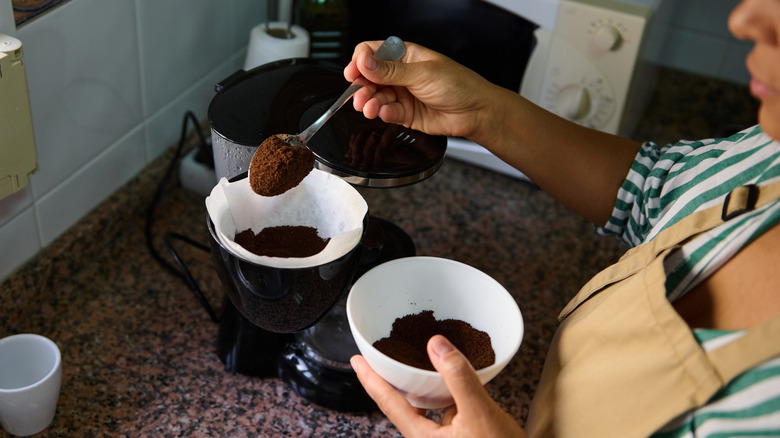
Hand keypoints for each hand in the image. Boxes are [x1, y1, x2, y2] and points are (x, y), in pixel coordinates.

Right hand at [343, 40, 501, 139]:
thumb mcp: (422, 73)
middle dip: (362, 86)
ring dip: (370, 102)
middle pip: (369, 77)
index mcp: (405, 55)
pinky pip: (386, 112)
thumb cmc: (459, 85)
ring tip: (370, 107)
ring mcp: (402, 94)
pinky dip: (383, 113)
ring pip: (376, 97)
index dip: (360, 62)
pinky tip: (385, 113)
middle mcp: (401, 74)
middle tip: (360, 95)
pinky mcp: (404, 113)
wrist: (475, 112)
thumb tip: (364, 61)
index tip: (353, 73)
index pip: (372, 53)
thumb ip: (390, 70)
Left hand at [350, 334, 526, 437]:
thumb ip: (458, 378)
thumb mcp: (479, 413)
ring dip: (415, 386)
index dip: (370, 380)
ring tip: (410, 364)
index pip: (388, 403)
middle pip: (400, 405)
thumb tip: (436, 345)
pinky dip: (440, 393)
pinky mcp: (459, 437)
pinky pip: (441, 411)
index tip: (356, 361)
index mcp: (422, 437)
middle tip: (378, 357)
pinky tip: (449, 381)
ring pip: (421, 408)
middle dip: (389, 380)